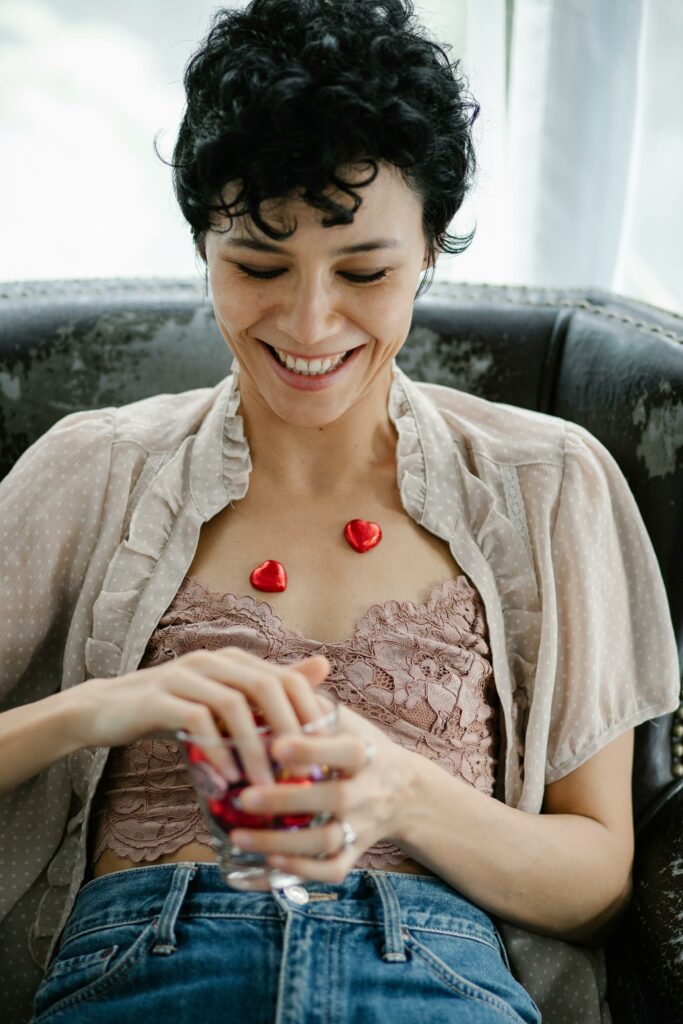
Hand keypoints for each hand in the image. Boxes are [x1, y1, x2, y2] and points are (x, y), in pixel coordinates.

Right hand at [68, 649, 331, 784]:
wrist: (105, 711)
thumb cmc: (172, 710)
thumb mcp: (221, 702)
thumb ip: (266, 692)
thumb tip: (324, 668)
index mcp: (233, 660)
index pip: (286, 678)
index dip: (308, 712)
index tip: (323, 753)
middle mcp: (213, 660)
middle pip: (266, 686)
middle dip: (289, 730)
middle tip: (301, 772)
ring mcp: (184, 675)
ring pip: (233, 705)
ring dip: (254, 748)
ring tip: (266, 785)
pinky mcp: (158, 698)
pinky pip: (196, 721)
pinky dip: (217, 750)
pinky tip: (227, 779)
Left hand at [228, 700, 415, 882]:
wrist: (404, 790)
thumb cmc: (358, 745)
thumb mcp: (345, 720)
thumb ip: (308, 703)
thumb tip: (260, 681)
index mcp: (365, 752)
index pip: (345, 751)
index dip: (313, 749)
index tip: (276, 744)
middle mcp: (367, 791)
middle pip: (333, 799)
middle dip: (287, 800)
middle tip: (242, 797)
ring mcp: (362, 826)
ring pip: (327, 841)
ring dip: (282, 842)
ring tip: (237, 837)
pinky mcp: (355, 853)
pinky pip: (331, 870)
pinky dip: (300, 870)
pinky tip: (266, 863)